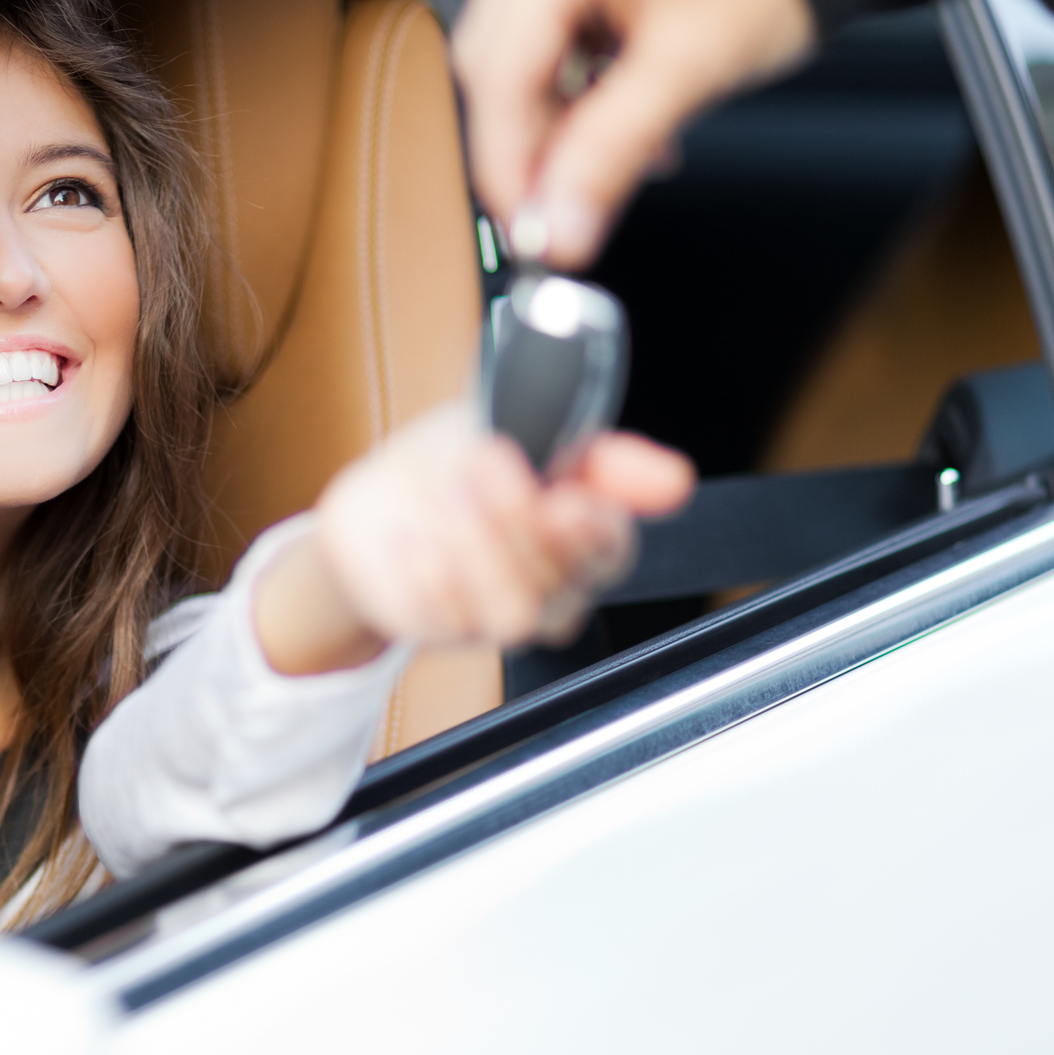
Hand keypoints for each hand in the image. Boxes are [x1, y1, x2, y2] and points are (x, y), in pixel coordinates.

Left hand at [253, 406, 694, 674]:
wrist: (378, 499)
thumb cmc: (459, 461)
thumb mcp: (522, 426)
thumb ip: (599, 454)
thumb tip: (675, 480)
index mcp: (583, 534)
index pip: (612, 550)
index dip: (594, 531)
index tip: (564, 498)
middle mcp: (550, 585)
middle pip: (561, 581)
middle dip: (517, 518)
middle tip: (483, 462)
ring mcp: (495, 614)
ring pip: (513, 614)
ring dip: (476, 549)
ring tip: (445, 497)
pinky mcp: (441, 629)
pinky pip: (444, 618)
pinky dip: (424, 570)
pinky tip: (410, 536)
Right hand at [452, 0, 815, 266]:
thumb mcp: (692, 64)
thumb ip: (610, 154)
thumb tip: (560, 227)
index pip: (499, 70)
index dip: (507, 162)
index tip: (528, 227)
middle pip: (500, 63)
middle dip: (530, 144)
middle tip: (562, 211)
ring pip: (529, 55)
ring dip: (562, 120)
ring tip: (611, 166)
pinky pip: (563, 32)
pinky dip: (586, 86)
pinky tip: (624, 121)